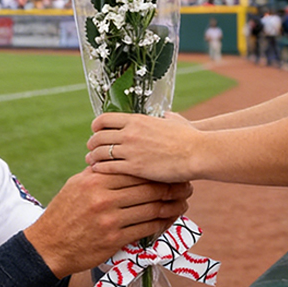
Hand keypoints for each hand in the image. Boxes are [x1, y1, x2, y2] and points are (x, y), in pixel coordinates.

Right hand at [25, 167, 191, 277]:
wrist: (48, 246)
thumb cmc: (63, 212)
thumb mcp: (76, 184)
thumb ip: (98, 172)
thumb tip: (118, 159)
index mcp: (96, 179)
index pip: (134, 169)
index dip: (156, 169)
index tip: (171, 169)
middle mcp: (104, 197)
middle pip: (148, 188)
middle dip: (171, 186)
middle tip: (186, 185)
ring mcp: (110, 219)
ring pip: (151, 209)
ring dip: (172, 206)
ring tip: (183, 202)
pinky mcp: (114, 239)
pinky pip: (146, 229)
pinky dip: (161, 224)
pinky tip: (169, 220)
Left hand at [86, 111, 200, 182]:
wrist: (197, 153)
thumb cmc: (190, 137)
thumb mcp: (175, 121)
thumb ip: (166, 117)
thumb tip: (167, 114)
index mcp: (137, 120)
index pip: (105, 119)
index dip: (97, 125)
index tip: (96, 130)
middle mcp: (129, 133)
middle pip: (98, 136)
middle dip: (92, 142)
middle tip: (91, 148)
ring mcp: (130, 150)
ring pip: (100, 152)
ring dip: (93, 157)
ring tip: (90, 161)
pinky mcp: (134, 167)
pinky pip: (108, 167)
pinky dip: (100, 169)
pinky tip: (98, 172)